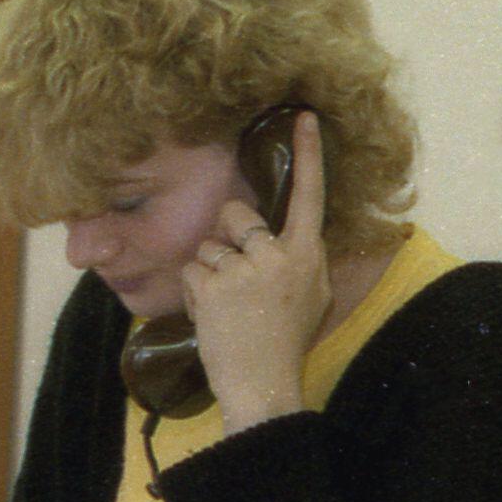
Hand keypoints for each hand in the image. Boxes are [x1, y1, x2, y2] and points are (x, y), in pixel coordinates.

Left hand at [174, 109, 333, 434]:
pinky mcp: (214, 285)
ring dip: (208, 273)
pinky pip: (190, 269)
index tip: (305, 116)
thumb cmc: (284, 340)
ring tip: (228, 306)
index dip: (308, 155)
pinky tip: (211, 314)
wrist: (264, 384)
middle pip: (235, 215)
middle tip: (237, 278)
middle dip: (226, 237)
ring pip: (207, 245)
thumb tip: (283, 232)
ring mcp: (246, 269)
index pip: (310, 195)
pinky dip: (192, 291)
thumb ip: (298, 257)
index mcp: (308, 254)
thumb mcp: (311, 295)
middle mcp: (280, 254)